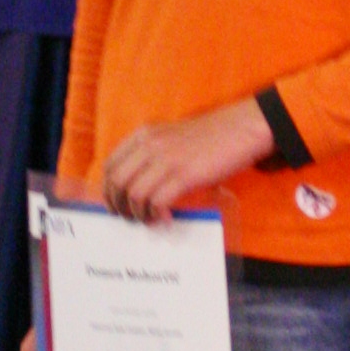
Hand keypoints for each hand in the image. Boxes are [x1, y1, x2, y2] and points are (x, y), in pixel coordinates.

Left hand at [99, 97, 275, 221]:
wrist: (241, 129)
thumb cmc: (210, 138)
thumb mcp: (171, 138)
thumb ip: (152, 155)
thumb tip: (137, 187)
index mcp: (144, 135)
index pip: (110, 165)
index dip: (108, 191)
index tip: (116, 205)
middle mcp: (150, 145)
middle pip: (117, 182)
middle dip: (119, 206)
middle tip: (131, 219)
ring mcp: (166, 160)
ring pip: (134, 194)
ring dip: (139, 214)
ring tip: (150, 221)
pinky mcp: (184, 175)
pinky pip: (157, 202)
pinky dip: (158, 216)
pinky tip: (167, 219)